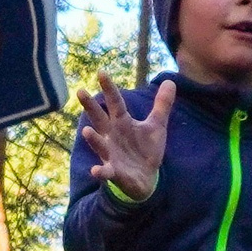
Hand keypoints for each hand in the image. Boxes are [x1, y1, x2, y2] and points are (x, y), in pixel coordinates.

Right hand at [77, 71, 172, 201]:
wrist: (145, 179)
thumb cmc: (145, 150)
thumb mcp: (156, 126)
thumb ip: (162, 105)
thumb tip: (171, 81)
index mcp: (122, 123)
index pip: (115, 103)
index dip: (109, 88)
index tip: (101, 72)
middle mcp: (112, 136)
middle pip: (100, 119)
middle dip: (90, 106)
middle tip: (80, 91)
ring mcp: (111, 154)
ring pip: (100, 144)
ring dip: (93, 139)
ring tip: (87, 131)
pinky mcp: (114, 172)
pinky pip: (105, 171)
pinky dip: (100, 171)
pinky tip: (96, 170)